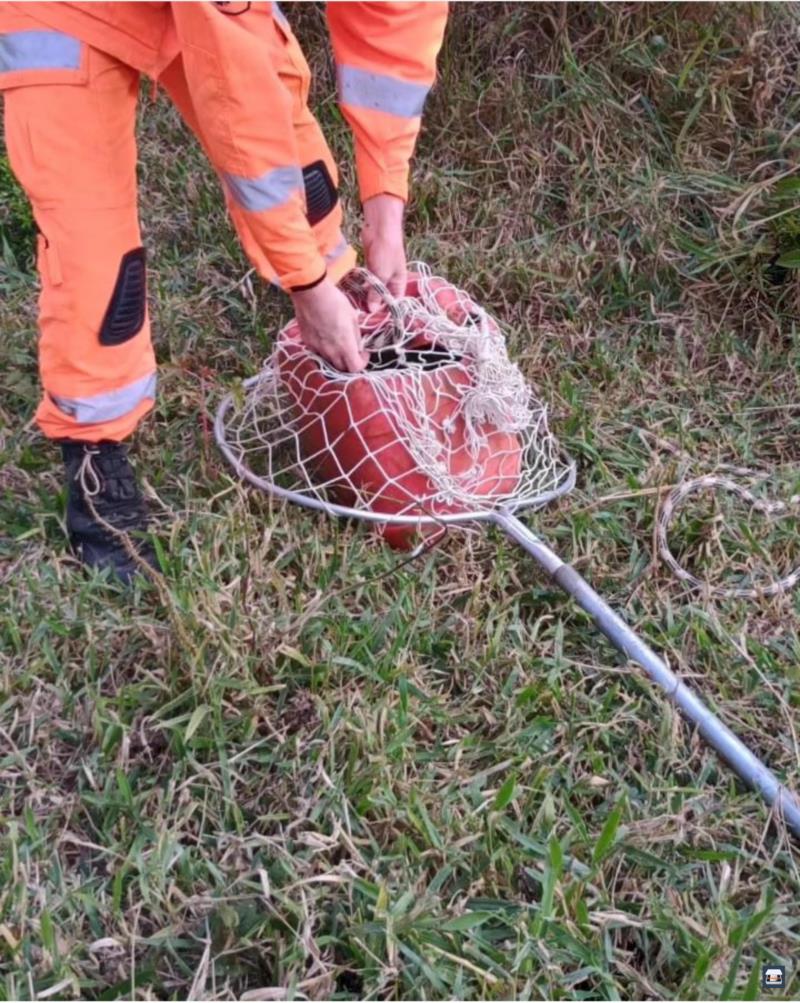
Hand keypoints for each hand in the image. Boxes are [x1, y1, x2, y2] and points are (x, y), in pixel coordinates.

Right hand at [291, 278, 367, 372]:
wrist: (311, 292)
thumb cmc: (335, 301)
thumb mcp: (352, 317)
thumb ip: (356, 336)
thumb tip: (358, 346)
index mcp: (345, 345)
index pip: (355, 368)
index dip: (362, 363)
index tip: (364, 353)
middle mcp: (330, 351)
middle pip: (342, 369)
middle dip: (349, 363)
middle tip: (353, 351)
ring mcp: (317, 348)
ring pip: (329, 361)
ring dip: (337, 357)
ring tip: (338, 342)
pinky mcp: (307, 342)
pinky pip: (318, 352)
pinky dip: (324, 349)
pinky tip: (325, 336)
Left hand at [362, 194, 406, 311]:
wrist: (380, 228)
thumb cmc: (386, 251)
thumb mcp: (382, 275)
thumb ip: (376, 294)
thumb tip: (372, 311)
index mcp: (399, 284)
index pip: (393, 304)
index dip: (383, 312)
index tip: (371, 319)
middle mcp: (391, 281)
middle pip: (382, 298)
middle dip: (372, 305)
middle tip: (359, 313)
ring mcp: (381, 274)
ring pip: (372, 291)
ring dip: (364, 296)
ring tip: (353, 305)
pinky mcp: (371, 268)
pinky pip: (366, 282)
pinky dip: (361, 286)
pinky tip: (352, 293)